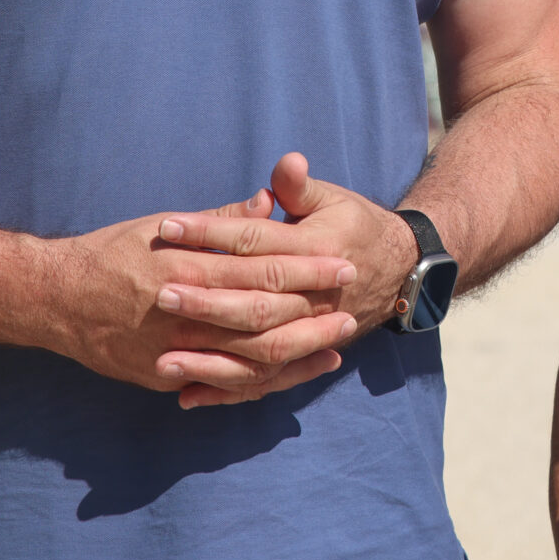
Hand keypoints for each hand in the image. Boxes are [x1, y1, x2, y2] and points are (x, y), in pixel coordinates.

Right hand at [44, 188, 360, 404]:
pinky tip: (287, 377)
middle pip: (263, 317)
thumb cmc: (112, 252)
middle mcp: (184, 312)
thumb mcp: (164, 225)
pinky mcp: (164, 376)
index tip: (343, 262)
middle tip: (351, 308)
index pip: (263, 268)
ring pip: (248, 359)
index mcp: (188, 267)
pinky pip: (220, 384)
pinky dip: (258, 382)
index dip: (307, 268)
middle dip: (312, 314)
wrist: (55, 299)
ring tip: (333, 349)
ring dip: (295, 355)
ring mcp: (174, 350)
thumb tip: (269, 203)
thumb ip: (221, 220)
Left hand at [150, 152, 422, 405]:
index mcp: (317, 250)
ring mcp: (311, 332)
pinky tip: (186, 396)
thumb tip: (287, 163)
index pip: (255, 241)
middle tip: (162, 294)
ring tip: (163, 359)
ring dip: (211, 358)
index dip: (211, 233)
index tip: (168, 227)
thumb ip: (301, 187)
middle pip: (256, 303)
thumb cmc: (352, 227)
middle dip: (207, 301)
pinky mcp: (303, 356)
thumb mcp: (331, 200)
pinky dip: (226, 392)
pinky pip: (264, 382)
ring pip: (260, 351)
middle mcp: (316, 297)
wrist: (396, 269)